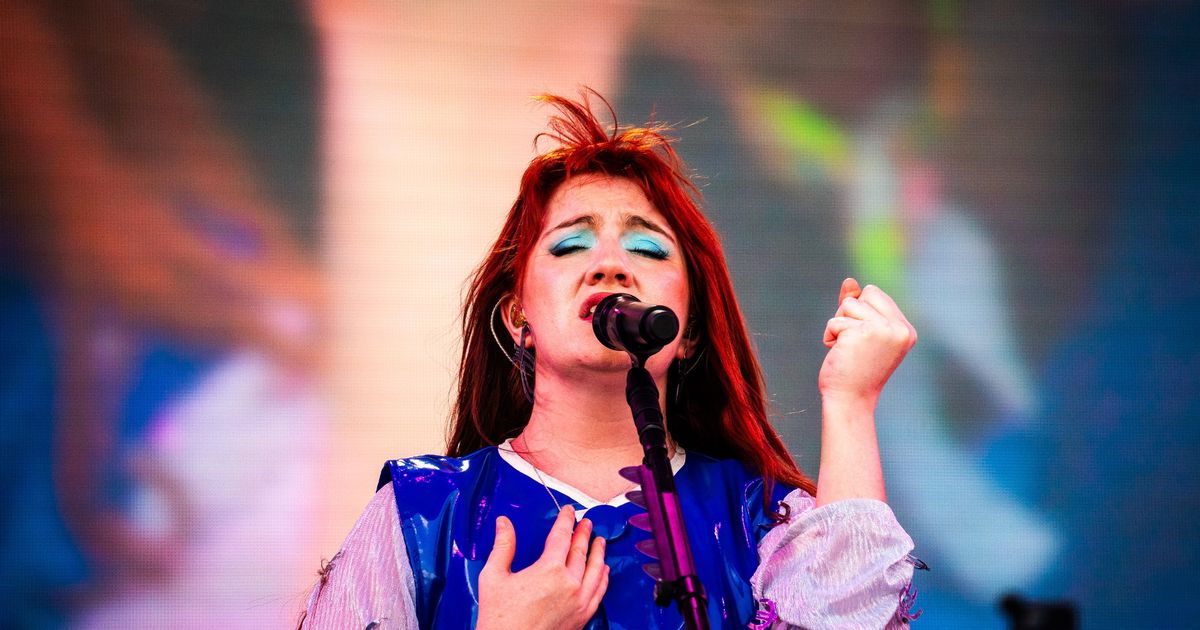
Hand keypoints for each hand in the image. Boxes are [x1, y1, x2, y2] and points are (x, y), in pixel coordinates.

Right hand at [477, 506, 609, 629]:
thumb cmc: (499, 618)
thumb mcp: (493, 577)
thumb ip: (503, 546)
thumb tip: (504, 523)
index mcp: (549, 570)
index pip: (562, 537)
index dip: (566, 521)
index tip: (569, 512)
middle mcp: (570, 584)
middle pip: (581, 551)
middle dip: (584, 534)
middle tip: (587, 523)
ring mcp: (579, 602)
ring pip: (597, 571)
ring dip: (599, 553)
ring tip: (600, 542)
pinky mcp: (582, 618)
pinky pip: (599, 593)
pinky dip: (604, 578)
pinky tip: (604, 572)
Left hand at [819, 278, 916, 406]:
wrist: (850, 400)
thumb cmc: (855, 370)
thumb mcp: (861, 334)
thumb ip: (858, 306)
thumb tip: (849, 280)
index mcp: (906, 330)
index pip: (875, 293)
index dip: (860, 311)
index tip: (862, 340)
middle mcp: (899, 329)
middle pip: (864, 294)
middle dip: (850, 314)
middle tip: (854, 344)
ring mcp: (883, 330)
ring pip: (848, 305)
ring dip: (839, 326)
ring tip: (847, 350)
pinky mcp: (862, 333)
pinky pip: (834, 321)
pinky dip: (830, 336)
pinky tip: (839, 354)